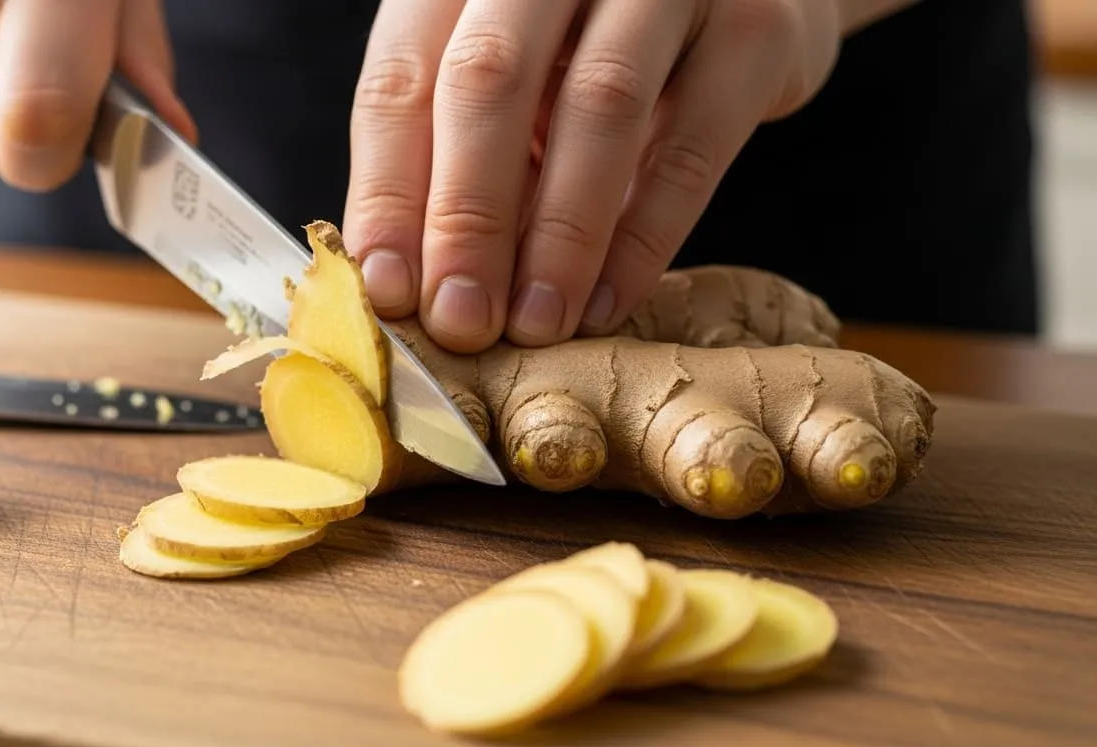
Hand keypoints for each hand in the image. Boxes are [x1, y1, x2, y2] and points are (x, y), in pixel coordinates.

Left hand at [343, 0, 867, 352]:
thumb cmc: (595, 45)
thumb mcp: (512, 80)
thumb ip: (455, 154)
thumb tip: (405, 283)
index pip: (403, 77)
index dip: (389, 191)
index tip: (387, 291)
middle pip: (487, 79)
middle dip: (466, 216)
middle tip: (462, 320)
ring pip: (594, 105)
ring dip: (558, 236)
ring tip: (536, 323)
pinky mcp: (754, 26)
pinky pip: (690, 146)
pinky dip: (644, 236)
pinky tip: (607, 301)